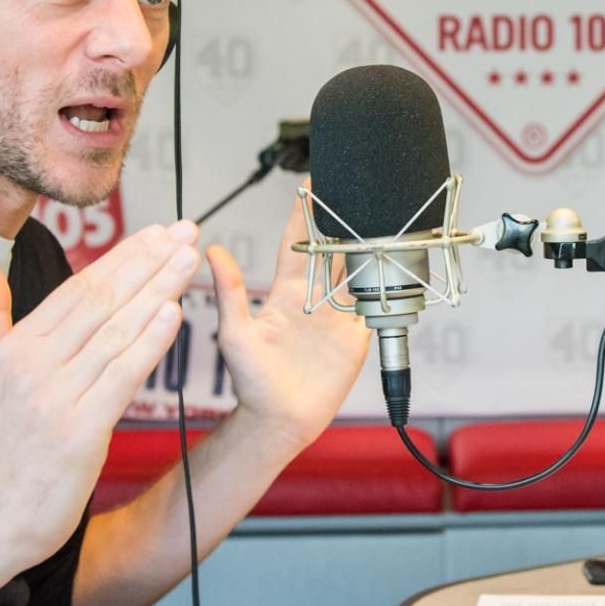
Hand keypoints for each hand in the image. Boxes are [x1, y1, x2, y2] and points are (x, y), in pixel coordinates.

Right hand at [0, 222, 201, 590]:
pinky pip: (120, 379)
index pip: (79, 289)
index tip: (158, 233)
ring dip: (158, 291)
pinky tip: (174, 314)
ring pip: (116, 333)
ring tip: (189, 260)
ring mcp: (55, 398)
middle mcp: (33, 365)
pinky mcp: (78, 433)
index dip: (123, 257)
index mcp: (15, 347)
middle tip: (185, 229)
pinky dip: (148, 344)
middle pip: (101, 301)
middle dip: (148, 262)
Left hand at [206, 188, 369, 451]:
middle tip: (355, 192)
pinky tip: (393, 266)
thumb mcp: (235, 333)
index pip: (299, 243)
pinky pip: (373, 305)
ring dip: (368, 249)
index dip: (305, 214)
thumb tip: (211, 252)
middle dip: (344, 222)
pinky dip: (384, 287)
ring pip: (357, 272)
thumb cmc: (251, 381)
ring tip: (380, 220)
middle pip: (334, 251)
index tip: (311, 185)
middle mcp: (313, 298)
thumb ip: (230, 292)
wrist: (280, 419)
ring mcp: (336, 316)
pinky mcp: (355, 336)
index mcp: (285, 292)